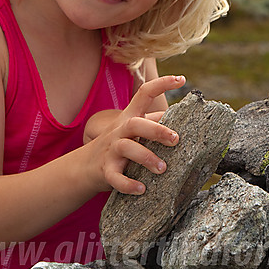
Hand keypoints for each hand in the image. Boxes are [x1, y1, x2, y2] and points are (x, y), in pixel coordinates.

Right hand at [84, 75, 184, 194]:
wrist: (84, 166)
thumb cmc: (118, 144)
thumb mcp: (133, 130)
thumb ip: (154, 122)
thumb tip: (184, 117)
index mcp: (130, 117)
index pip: (144, 93)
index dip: (162, 83)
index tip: (181, 79)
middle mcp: (120, 130)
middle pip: (136, 123)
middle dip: (157, 130)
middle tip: (176, 139)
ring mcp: (111, 150)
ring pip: (127, 148)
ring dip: (146, 158)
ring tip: (163, 168)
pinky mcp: (106, 170)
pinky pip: (116, 178)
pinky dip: (129, 184)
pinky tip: (142, 189)